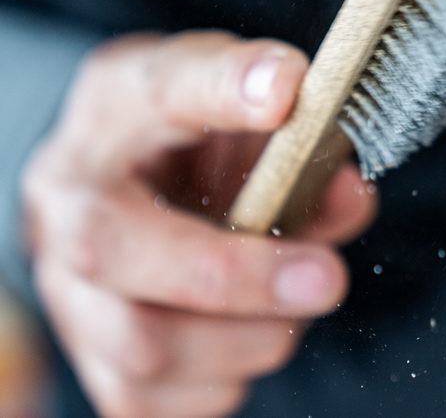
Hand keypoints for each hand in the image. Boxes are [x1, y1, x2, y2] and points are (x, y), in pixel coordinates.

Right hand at [20, 31, 376, 416]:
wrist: (129, 186)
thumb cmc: (196, 144)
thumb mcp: (248, 108)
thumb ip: (305, 142)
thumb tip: (351, 194)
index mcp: (118, 109)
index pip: (161, 86)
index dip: (223, 88)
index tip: (287, 91)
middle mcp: (72, 198)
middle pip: (111, 247)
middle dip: (237, 276)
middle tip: (326, 278)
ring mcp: (68, 284)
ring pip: (139, 345)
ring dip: (246, 339)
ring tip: (296, 310)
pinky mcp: (88, 354)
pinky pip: (148, 403)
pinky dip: (222, 384)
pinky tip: (252, 340)